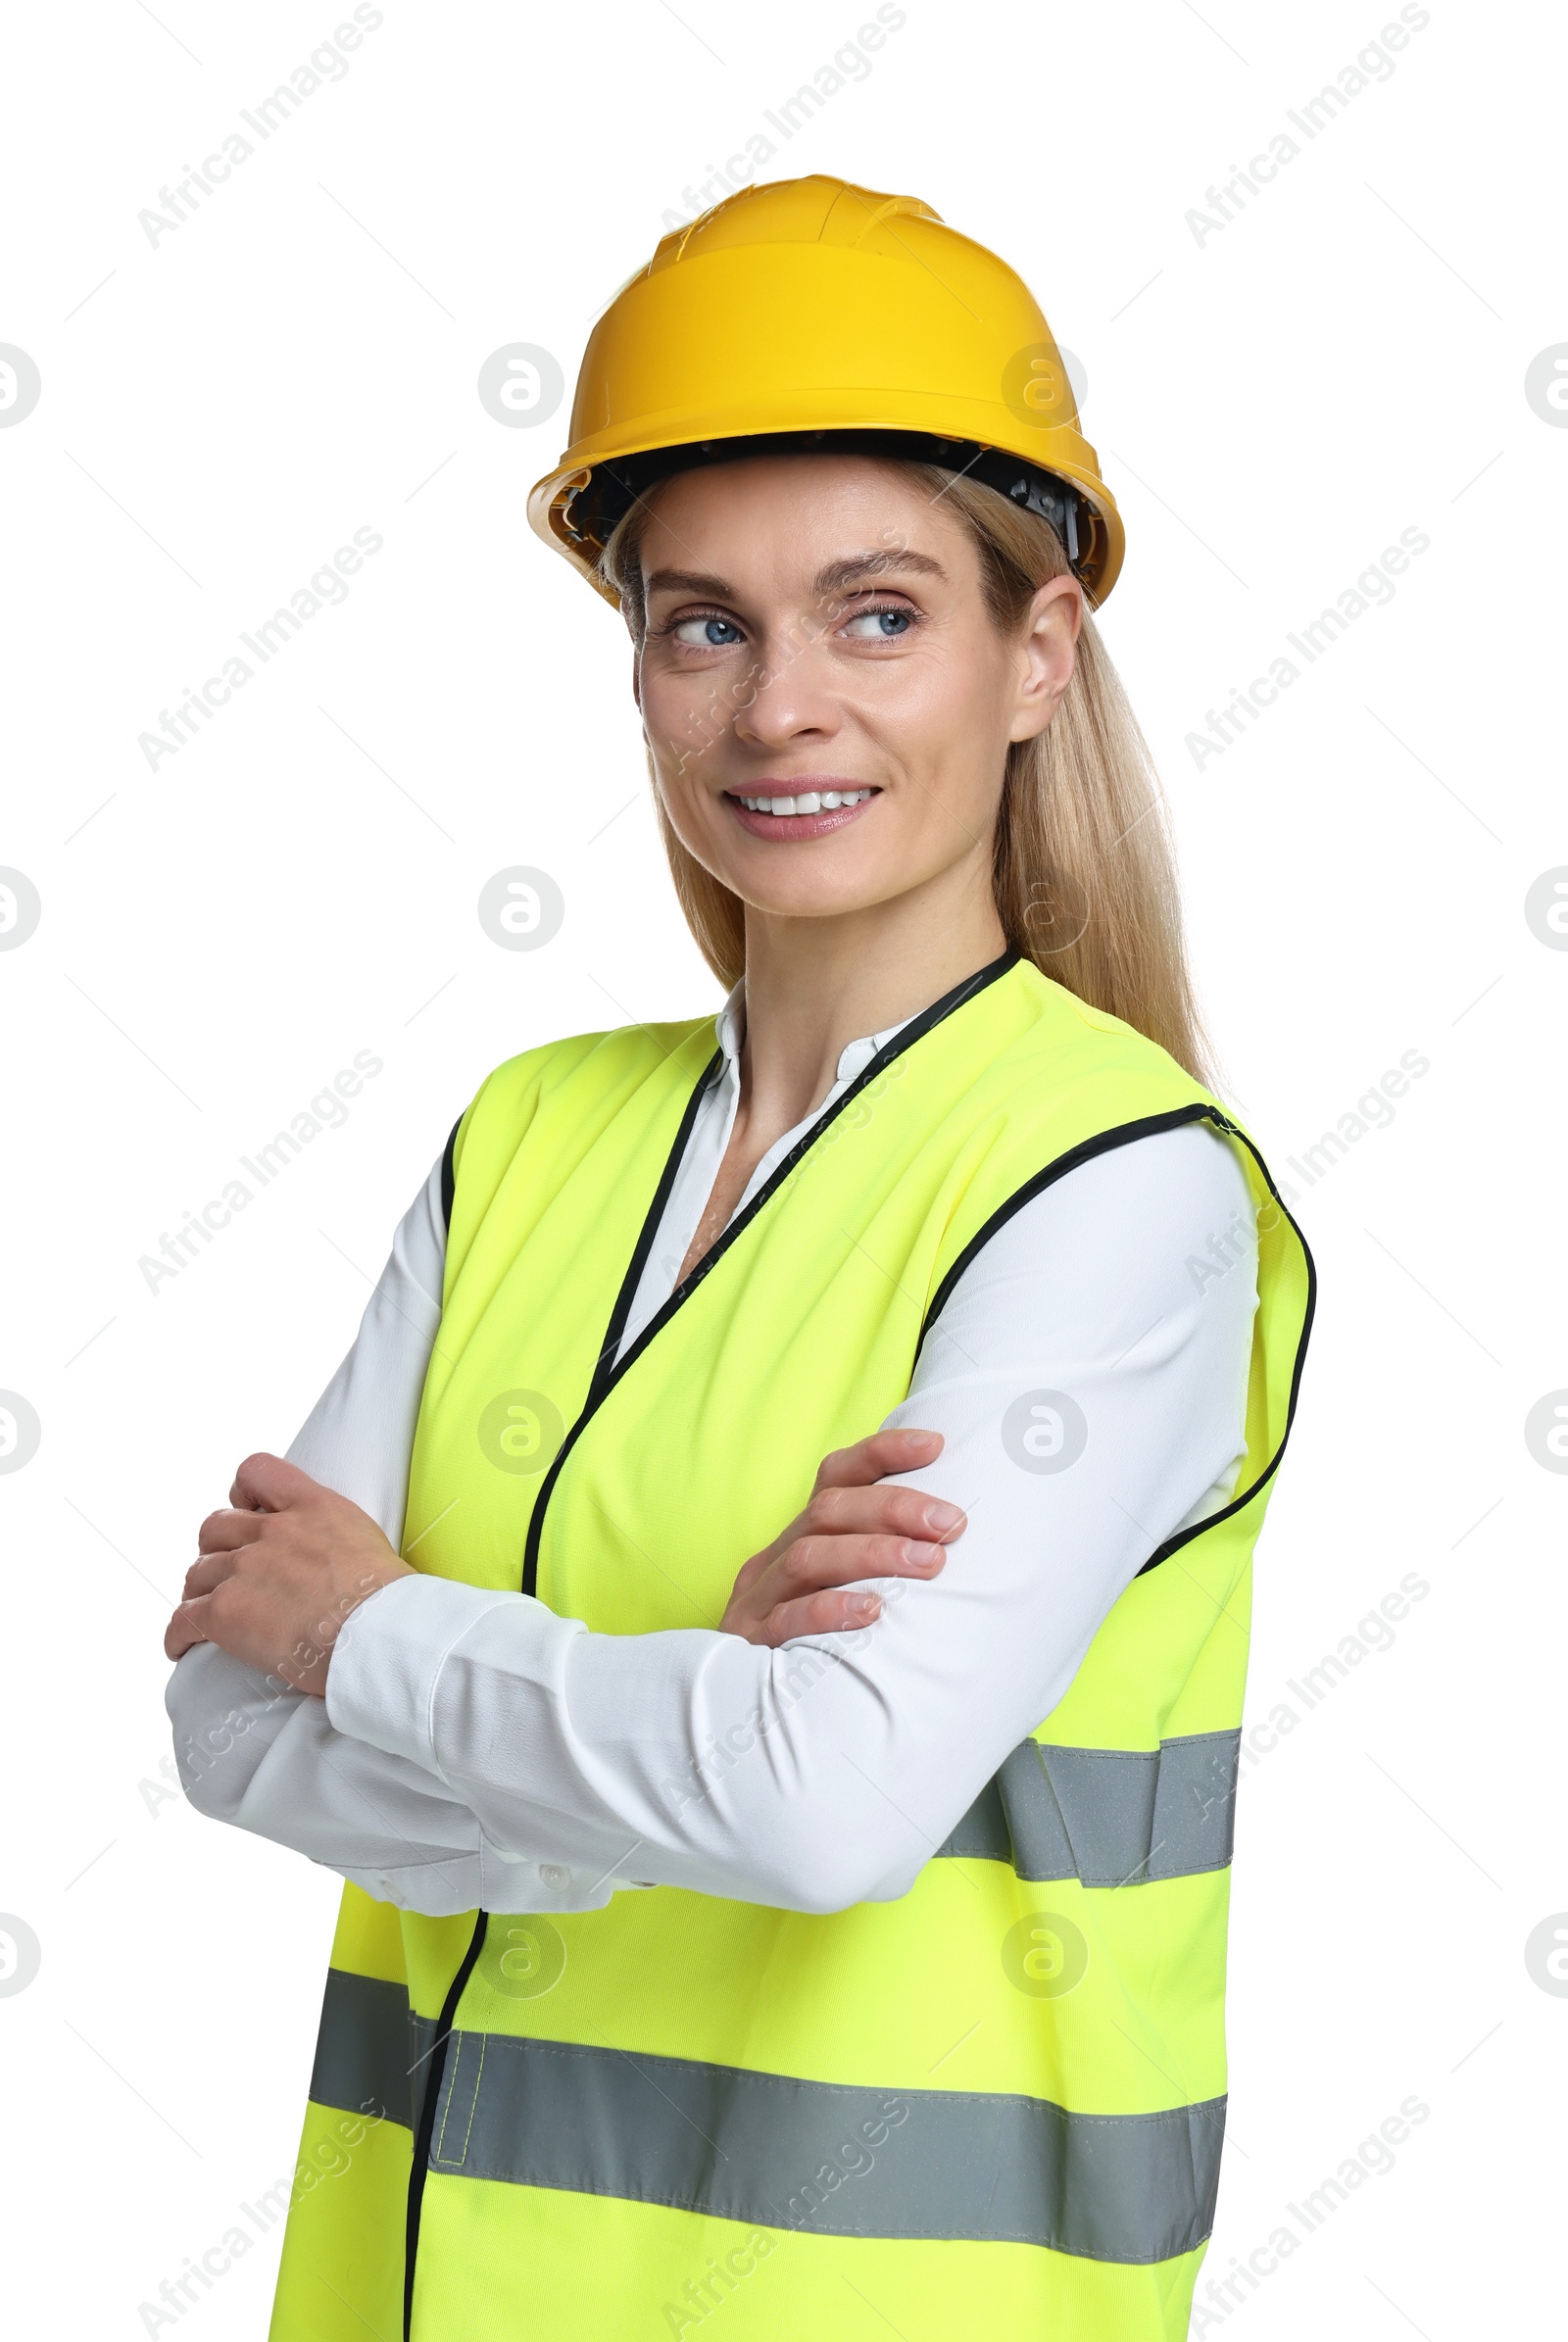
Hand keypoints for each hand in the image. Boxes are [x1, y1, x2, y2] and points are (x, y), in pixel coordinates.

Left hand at [163, 1453, 414, 1696]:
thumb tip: (330, 1565)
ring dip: (200, 1593)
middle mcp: (272, 1531)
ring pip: (197, 1574)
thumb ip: (334, 1538)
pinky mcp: (224, 1612)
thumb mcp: (368, 1541)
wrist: (380, 1633)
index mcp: (312, 1506)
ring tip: (208, 1615)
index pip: (257, 1471)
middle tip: (230, 1575)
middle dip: (218, 1550)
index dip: (243, 1492)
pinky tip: (183, 1646)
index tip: (246, 1510)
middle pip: (216, 1527)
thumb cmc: (390, 1602)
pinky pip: (183, 1620)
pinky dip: (179, 1634)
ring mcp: (244, 1569)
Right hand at [720, 1428, 963, 1647]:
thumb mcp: (842, 1593)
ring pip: (810, 1556)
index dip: (882, 1453)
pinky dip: (831, 1609)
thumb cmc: (816, 1647)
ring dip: (875, 1553)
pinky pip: (788, 1619)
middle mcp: (777, 1558)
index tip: (936, 1445)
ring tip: (930, 1562)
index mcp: (801, 1537)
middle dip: (895, 1508)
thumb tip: (955, 1535)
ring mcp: (759, 1600)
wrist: (740, 1714)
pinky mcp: (751, 1644)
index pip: (836, 1477)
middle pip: (829, 1510)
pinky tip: (873, 1612)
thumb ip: (882, 1563)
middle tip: (951, 1522)